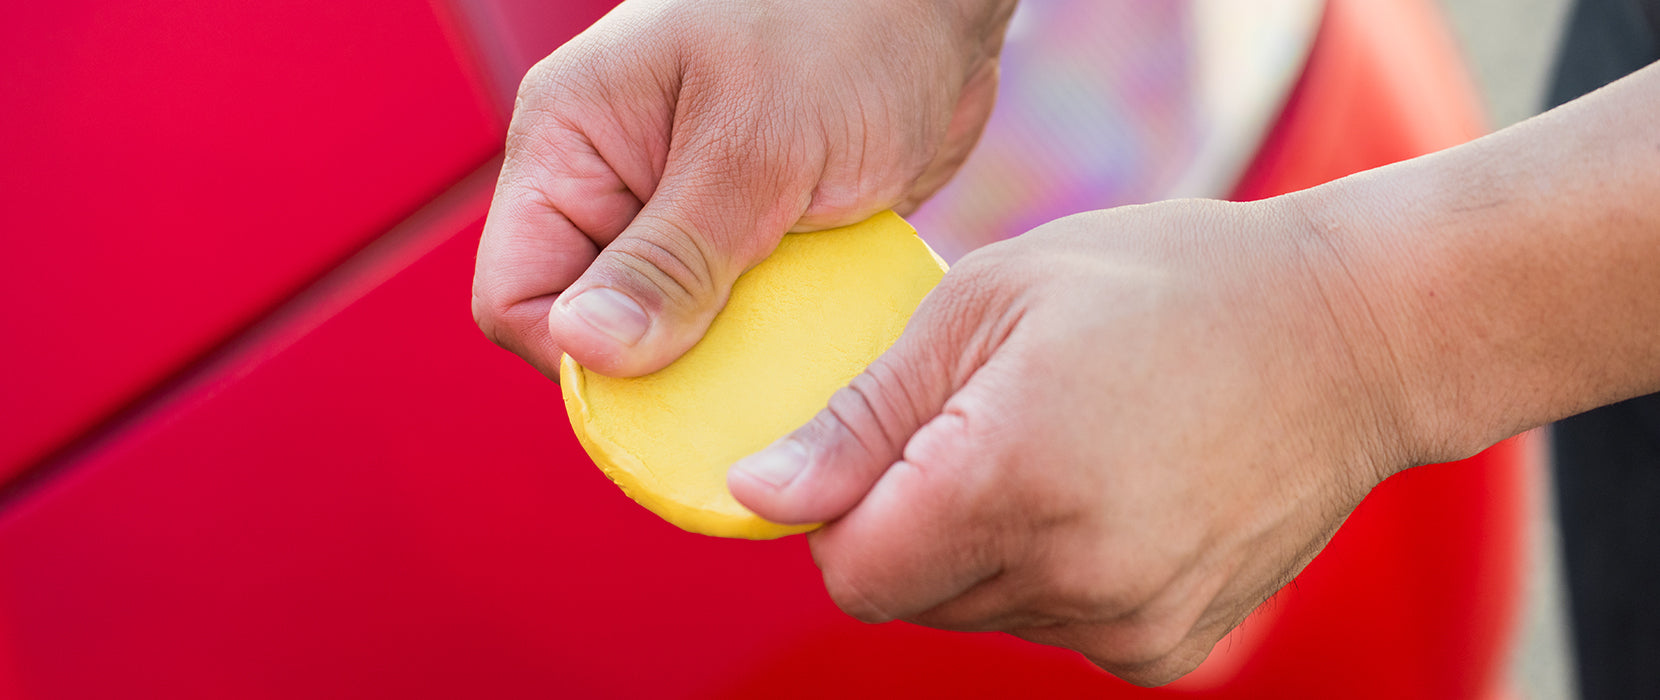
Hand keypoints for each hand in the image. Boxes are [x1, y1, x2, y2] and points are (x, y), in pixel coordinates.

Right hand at [472, 0, 1015, 378]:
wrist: (943, 2)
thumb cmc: (848, 23)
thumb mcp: (757, 143)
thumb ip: (673, 255)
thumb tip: (586, 351)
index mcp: (574, 140)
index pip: (516, 293)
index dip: (573, 357)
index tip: (659, 390)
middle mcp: (616, 184)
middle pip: (591, 328)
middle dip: (655, 374)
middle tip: (735, 395)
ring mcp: (687, 215)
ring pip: (668, 336)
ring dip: (723, 367)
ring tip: (784, 371)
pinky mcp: (754, 239)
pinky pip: (736, 322)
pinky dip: (771, 347)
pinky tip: (815, 351)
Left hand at [728, 197, 1421, 684]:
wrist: (1353, 334)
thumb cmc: (1164, 284)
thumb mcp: (989, 302)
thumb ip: (861, 416)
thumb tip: (756, 494)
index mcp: (1009, 478)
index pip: (851, 570)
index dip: (845, 506)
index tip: (887, 442)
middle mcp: (1072, 575)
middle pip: (911, 597)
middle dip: (914, 521)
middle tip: (990, 422)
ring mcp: (1131, 623)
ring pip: (979, 614)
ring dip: (986, 545)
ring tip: (1064, 445)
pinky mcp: (1174, 650)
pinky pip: (1057, 627)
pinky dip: (1056, 572)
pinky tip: (1113, 492)